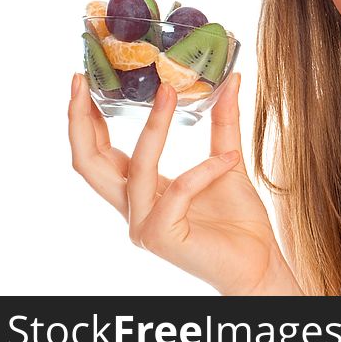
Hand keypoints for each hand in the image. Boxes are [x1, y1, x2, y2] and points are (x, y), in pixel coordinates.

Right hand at [67, 72, 300, 294]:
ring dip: (154, 127)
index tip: (83, 79)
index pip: (99, 151)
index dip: (85, 117)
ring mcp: (144, 225)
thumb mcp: (227, 159)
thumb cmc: (239, 219)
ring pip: (134, 169)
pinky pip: (179, 189)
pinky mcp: (162, 237)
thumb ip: (223, 123)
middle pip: (88, 163)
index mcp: (141, 189)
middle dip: (81, 120)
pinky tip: (231, 158)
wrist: (259, 262)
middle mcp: (134, 208)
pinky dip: (205, 169)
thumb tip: (229, 80)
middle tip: (83, 81)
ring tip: (170, 92)